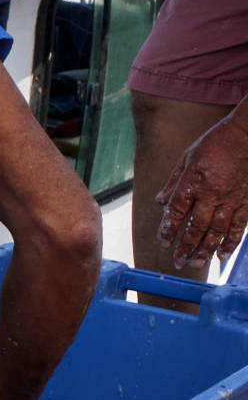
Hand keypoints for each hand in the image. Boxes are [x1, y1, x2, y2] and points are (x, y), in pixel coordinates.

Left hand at [156, 115, 247, 269]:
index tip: (163, 242)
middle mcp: (211, 195)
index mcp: (192, 183)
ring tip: (196, 264)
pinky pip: (238, 227)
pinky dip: (231, 242)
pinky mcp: (245, 201)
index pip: (176, 212)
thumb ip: (173, 183)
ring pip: (217, 232)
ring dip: (206, 250)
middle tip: (178, 262)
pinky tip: (223, 255)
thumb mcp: (186, 158)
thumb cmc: (215, 143)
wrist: (245, 135)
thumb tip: (160, 202)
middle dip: (186, 247)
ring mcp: (230, 200)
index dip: (168, 230)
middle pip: (196, 228)